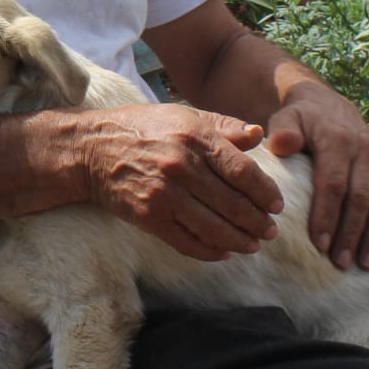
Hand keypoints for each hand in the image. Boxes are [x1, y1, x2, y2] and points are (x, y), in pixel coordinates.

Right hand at [77, 104, 283, 261]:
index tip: (277, 205)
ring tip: (254, 245)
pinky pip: (188, 242)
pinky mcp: (149, 217)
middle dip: (258, 222)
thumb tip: (259, 136)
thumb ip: (223, 127)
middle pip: (234, 204)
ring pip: (215, 228)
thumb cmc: (143, 129)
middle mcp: (182, 165)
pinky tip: (224, 252)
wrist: (92, 149)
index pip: (243, 171)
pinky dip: (210, 252)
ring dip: (240, 241)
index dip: (266, 193)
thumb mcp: (184, 116)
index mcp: (195, 137)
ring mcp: (165, 194)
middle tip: (271, 231)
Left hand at [265, 87, 368, 270]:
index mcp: (338, 141)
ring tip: (366, 264)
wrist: (331, 106)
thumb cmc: (303, 120)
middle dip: (351, 233)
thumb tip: (282, 145)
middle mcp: (366, 151)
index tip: (320, 244)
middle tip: (340, 263)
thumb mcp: (287, 118)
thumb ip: (283, 132)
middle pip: (360, 198)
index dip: (327, 215)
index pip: (333, 184)